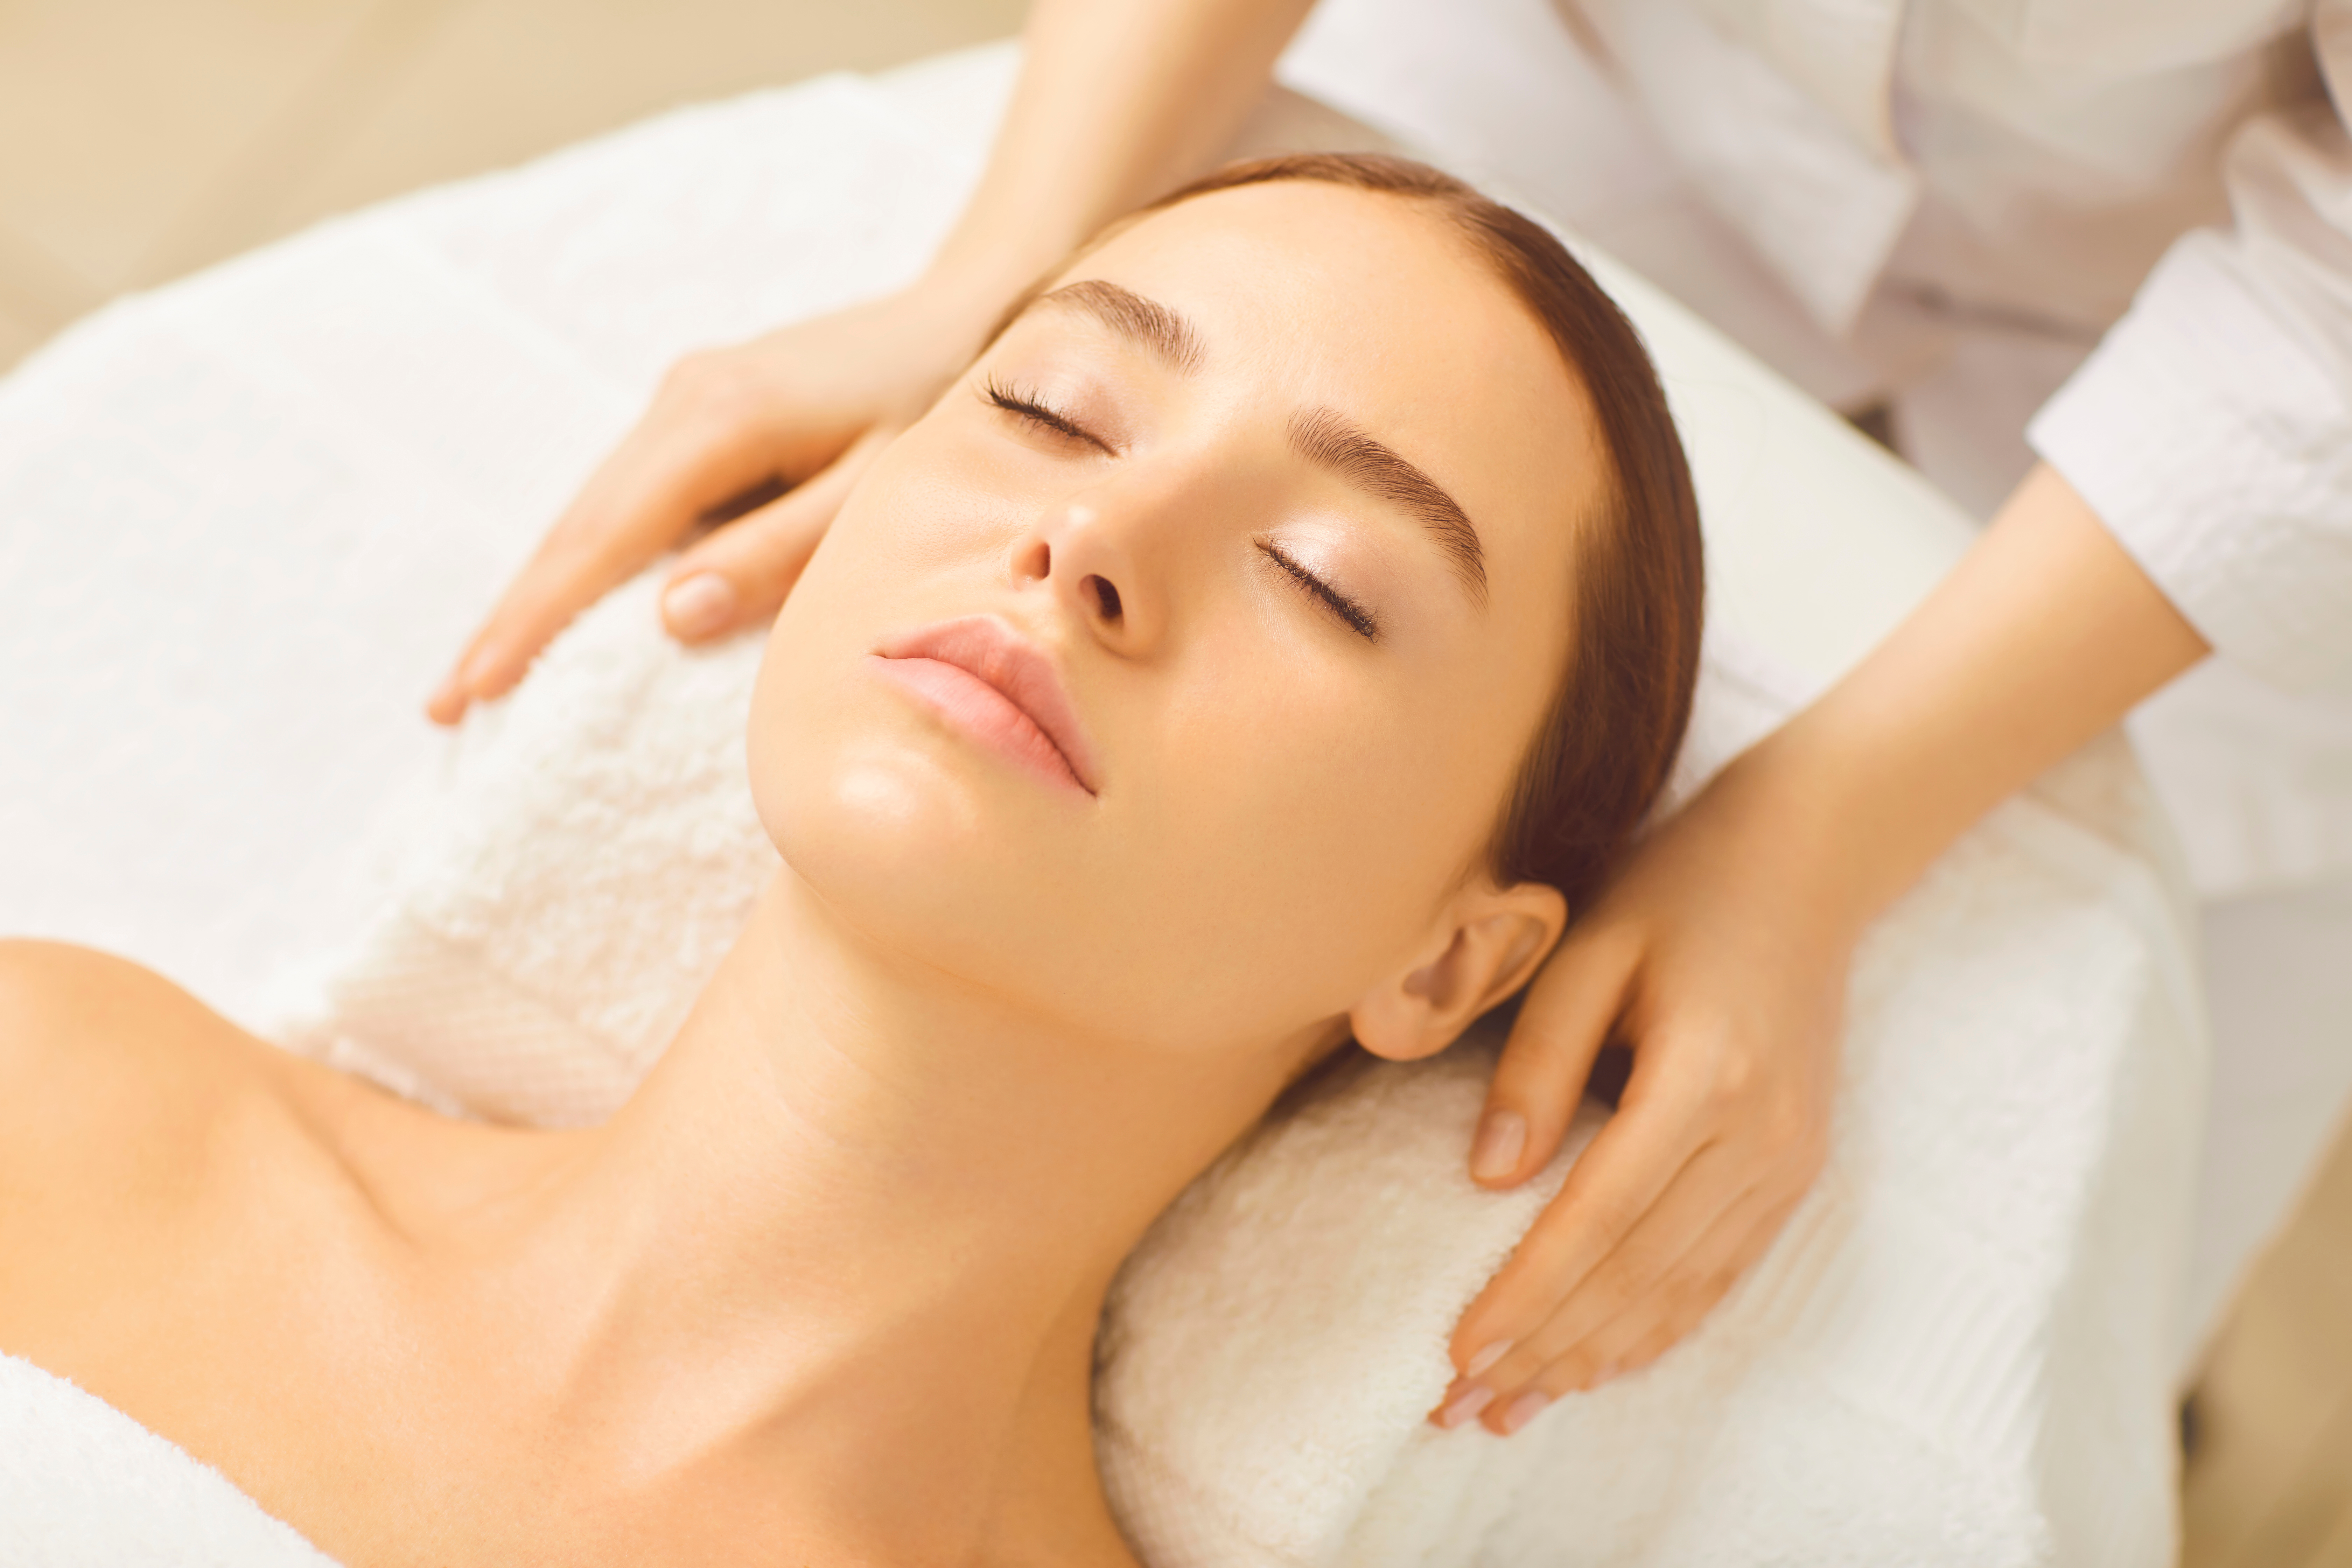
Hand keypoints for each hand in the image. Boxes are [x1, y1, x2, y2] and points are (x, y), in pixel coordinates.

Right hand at [426, 280, 1004, 723]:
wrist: (965, 315)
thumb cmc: (934, 408)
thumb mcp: (871, 492)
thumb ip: (778, 553)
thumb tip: (670, 617)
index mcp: (717, 420)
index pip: (603, 540)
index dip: (537, 620)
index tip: (479, 687)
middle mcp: (683, 400)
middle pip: (575, 526)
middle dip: (511, 616)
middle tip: (447, 705)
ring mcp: (685, 398)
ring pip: (591, 510)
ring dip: (539, 590)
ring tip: (484, 673)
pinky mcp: (700, 409)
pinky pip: (628, 497)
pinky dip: (588, 557)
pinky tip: (563, 609)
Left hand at [1429, 740, 1850, 1434]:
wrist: (1806, 863)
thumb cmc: (1679, 890)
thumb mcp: (1590, 950)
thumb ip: (1536, 1060)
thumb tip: (1487, 1174)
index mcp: (1704, 1077)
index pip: (1597, 1215)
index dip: (1525, 1292)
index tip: (1457, 1350)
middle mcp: (1758, 1136)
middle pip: (1636, 1273)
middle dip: (1544, 1350)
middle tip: (1457, 1409)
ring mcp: (1787, 1162)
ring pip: (1680, 1293)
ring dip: (1594, 1359)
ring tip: (1509, 1410)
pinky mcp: (1794, 1171)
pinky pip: (1718, 1276)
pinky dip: (1654, 1331)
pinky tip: (1595, 1367)